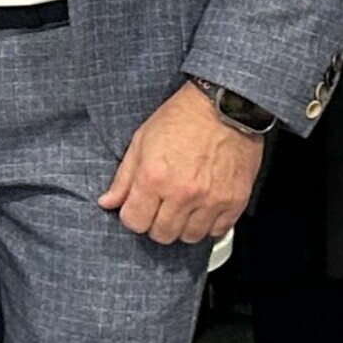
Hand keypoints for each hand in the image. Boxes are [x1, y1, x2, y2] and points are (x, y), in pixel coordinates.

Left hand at [98, 83, 264, 242]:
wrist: (226, 105)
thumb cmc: (183, 117)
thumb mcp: (142, 141)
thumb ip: (123, 178)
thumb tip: (108, 202)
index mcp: (154, 178)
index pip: (134, 222)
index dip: (133, 216)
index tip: (139, 207)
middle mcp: (182, 194)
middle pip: (161, 234)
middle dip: (156, 223)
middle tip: (161, 206)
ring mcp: (210, 200)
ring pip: (189, 237)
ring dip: (183, 226)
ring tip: (184, 207)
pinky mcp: (235, 201)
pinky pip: (218, 231)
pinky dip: (209, 224)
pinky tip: (204, 208)